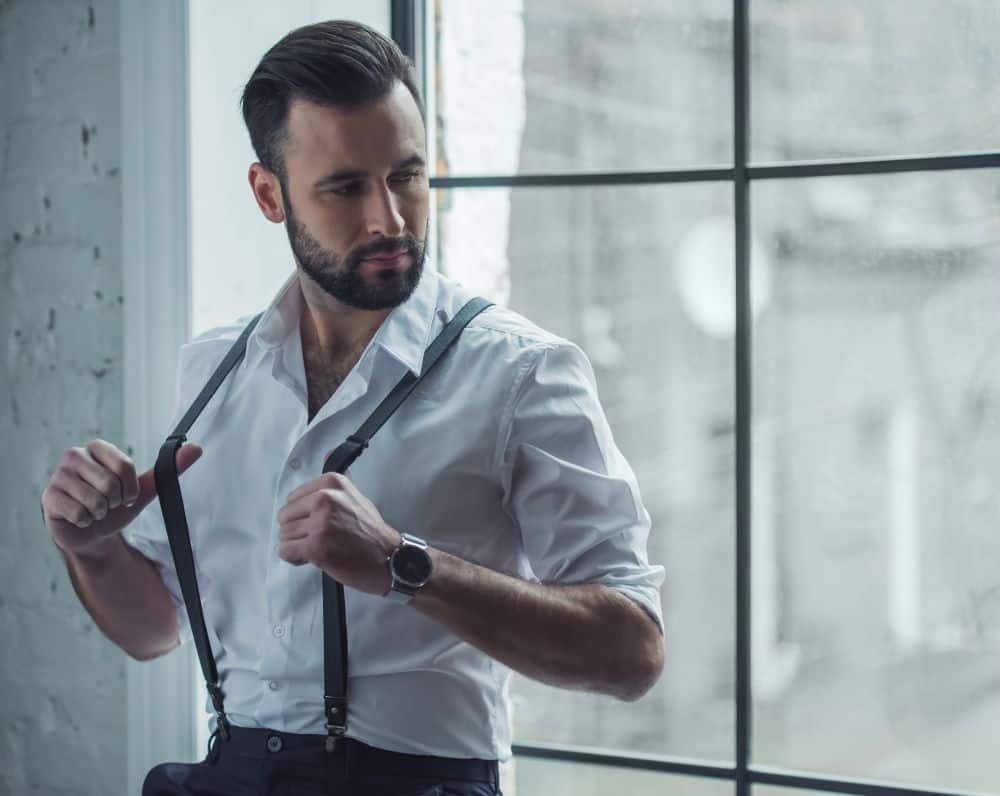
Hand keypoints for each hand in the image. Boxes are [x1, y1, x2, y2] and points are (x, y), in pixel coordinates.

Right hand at [41, 438, 202, 556]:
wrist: (93, 533)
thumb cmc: (116, 505)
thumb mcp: (144, 488)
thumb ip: (169, 468)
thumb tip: (196, 448)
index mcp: (97, 448)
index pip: (125, 466)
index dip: (131, 488)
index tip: (126, 494)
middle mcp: (74, 456)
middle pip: (110, 483)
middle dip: (115, 501)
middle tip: (108, 504)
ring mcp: (58, 476)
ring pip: (95, 500)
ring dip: (101, 512)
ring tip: (95, 510)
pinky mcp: (48, 497)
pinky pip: (79, 512)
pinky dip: (85, 521)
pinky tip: (80, 517)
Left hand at [276, 468, 401, 594]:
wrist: (388, 558)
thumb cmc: (370, 530)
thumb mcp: (355, 494)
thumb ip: (338, 479)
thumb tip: (329, 451)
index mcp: (332, 482)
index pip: (293, 498)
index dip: (302, 515)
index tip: (318, 522)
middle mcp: (325, 498)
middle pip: (285, 517)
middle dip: (297, 530)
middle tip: (319, 538)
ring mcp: (320, 523)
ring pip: (284, 535)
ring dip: (296, 545)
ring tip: (319, 548)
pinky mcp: (315, 547)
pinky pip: (285, 551)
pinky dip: (295, 558)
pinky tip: (313, 558)